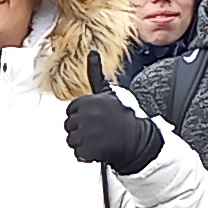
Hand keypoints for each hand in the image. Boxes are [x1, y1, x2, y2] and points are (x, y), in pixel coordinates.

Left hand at [62, 57, 164, 172]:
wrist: (138, 140)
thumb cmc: (123, 117)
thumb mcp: (108, 92)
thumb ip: (96, 73)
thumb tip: (92, 52)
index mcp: (87, 102)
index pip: (71, 111)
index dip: (82, 116)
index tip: (95, 119)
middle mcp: (85, 117)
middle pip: (69, 126)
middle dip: (81, 130)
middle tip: (98, 131)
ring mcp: (86, 134)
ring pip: (72, 141)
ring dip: (84, 143)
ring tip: (100, 140)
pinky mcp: (88, 150)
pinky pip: (78, 154)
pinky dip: (88, 155)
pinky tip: (99, 150)